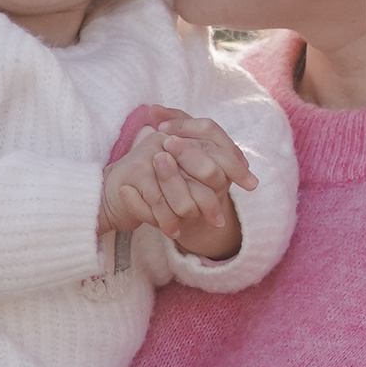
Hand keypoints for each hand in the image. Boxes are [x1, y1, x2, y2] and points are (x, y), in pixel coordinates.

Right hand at [99, 109, 253, 264]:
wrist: (114, 191)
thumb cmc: (156, 182)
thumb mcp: (184, 175)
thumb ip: (212, 168)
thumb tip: (249, 174)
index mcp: (182, 135)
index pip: (215, 140)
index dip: (234, 163)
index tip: (251, 184)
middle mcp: (165, 139)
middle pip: (202, 164)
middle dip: (211, 195)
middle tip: (220, 219)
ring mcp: (149, 154)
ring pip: (180, 185)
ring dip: (189, 210)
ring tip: (199, 227)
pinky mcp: (134, 173)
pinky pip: (158, 199)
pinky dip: (167, 218)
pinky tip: (175, 231)